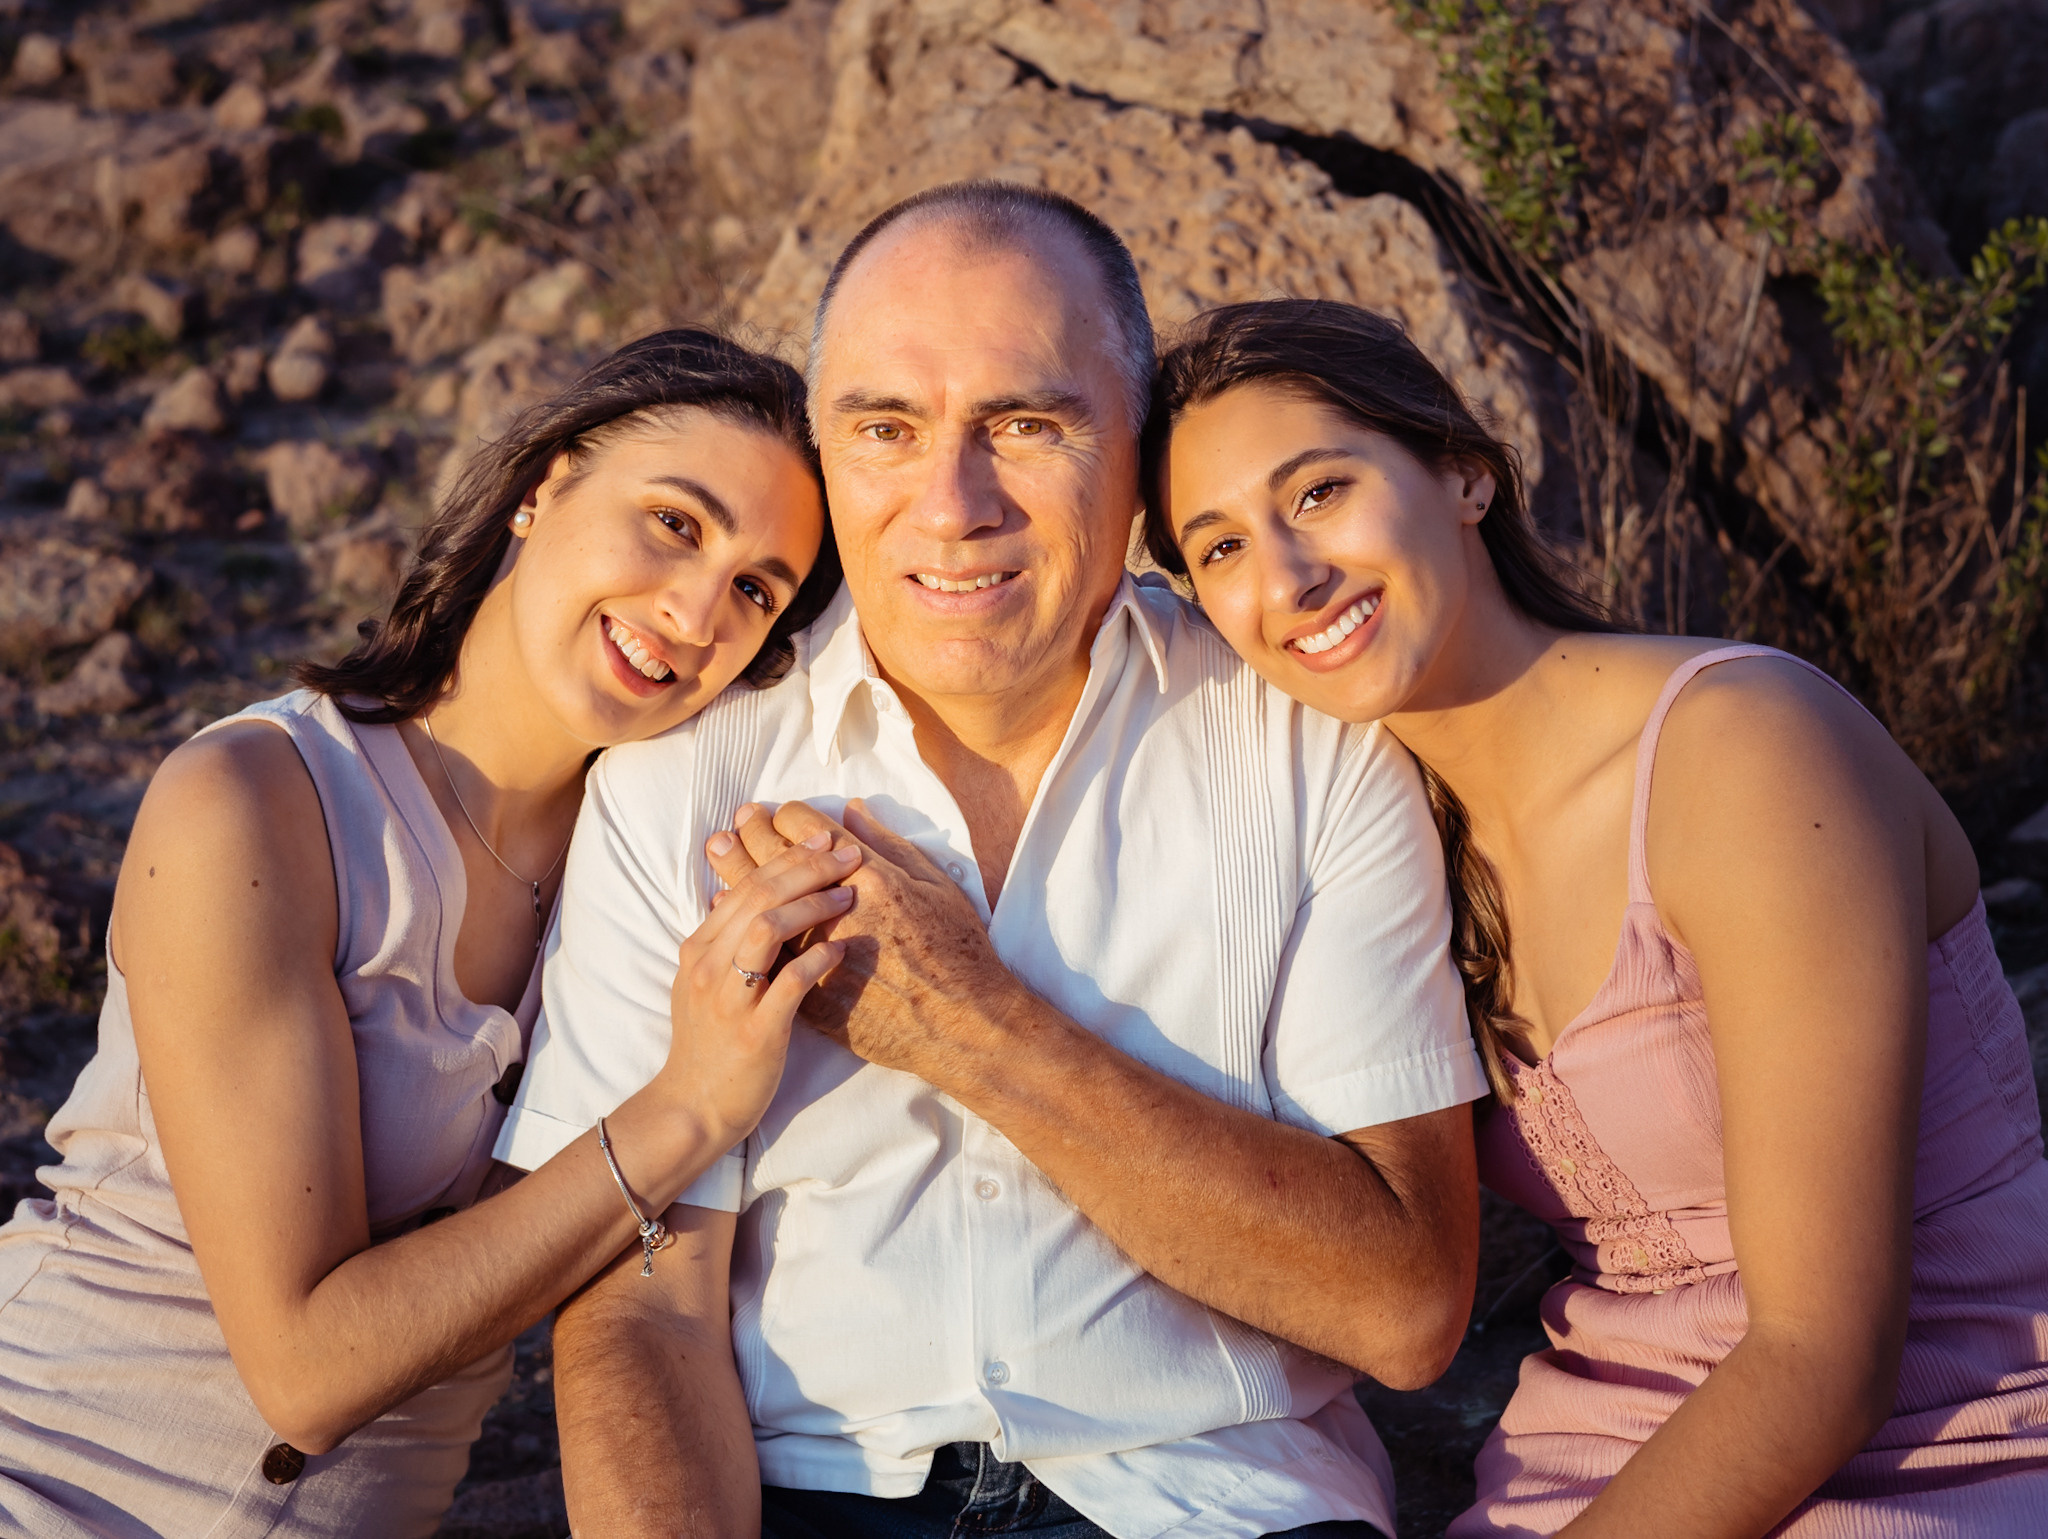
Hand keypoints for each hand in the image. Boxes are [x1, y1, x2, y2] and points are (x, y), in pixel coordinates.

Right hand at [653, 828, 858, 1145]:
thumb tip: (732, 895)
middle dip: (807, 867)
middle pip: (759, 895)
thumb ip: (723, 942)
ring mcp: (730, 998)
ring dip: (812, 904)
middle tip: (847, 854)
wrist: (695, 1107)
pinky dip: (818, 960)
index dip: (787, 856)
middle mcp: (710, 965)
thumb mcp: (706, 985)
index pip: (745, 884)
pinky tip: (841, 949)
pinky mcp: (755, 1032)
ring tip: (848, 895)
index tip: (823, 839)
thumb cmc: (710, 1045)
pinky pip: (789, 983)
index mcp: (699, 948)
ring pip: (767, 928)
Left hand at [705, 800, 1021, 1085]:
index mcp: (871, 878)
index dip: (786, 815)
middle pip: (776, 860)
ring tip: (718, 850)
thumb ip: (888, 845)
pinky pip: (760, 953)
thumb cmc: (958, 952)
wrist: (959, 1027)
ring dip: (734, 872)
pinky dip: (738, 927)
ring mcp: (817, 956)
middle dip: (752, 833)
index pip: (809, 830)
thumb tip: (851, 810)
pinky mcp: (808, 994)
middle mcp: (837, 913)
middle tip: (738, 820)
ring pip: (758, 905)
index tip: (776, 811)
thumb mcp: (937, 885)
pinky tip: (724, 908)